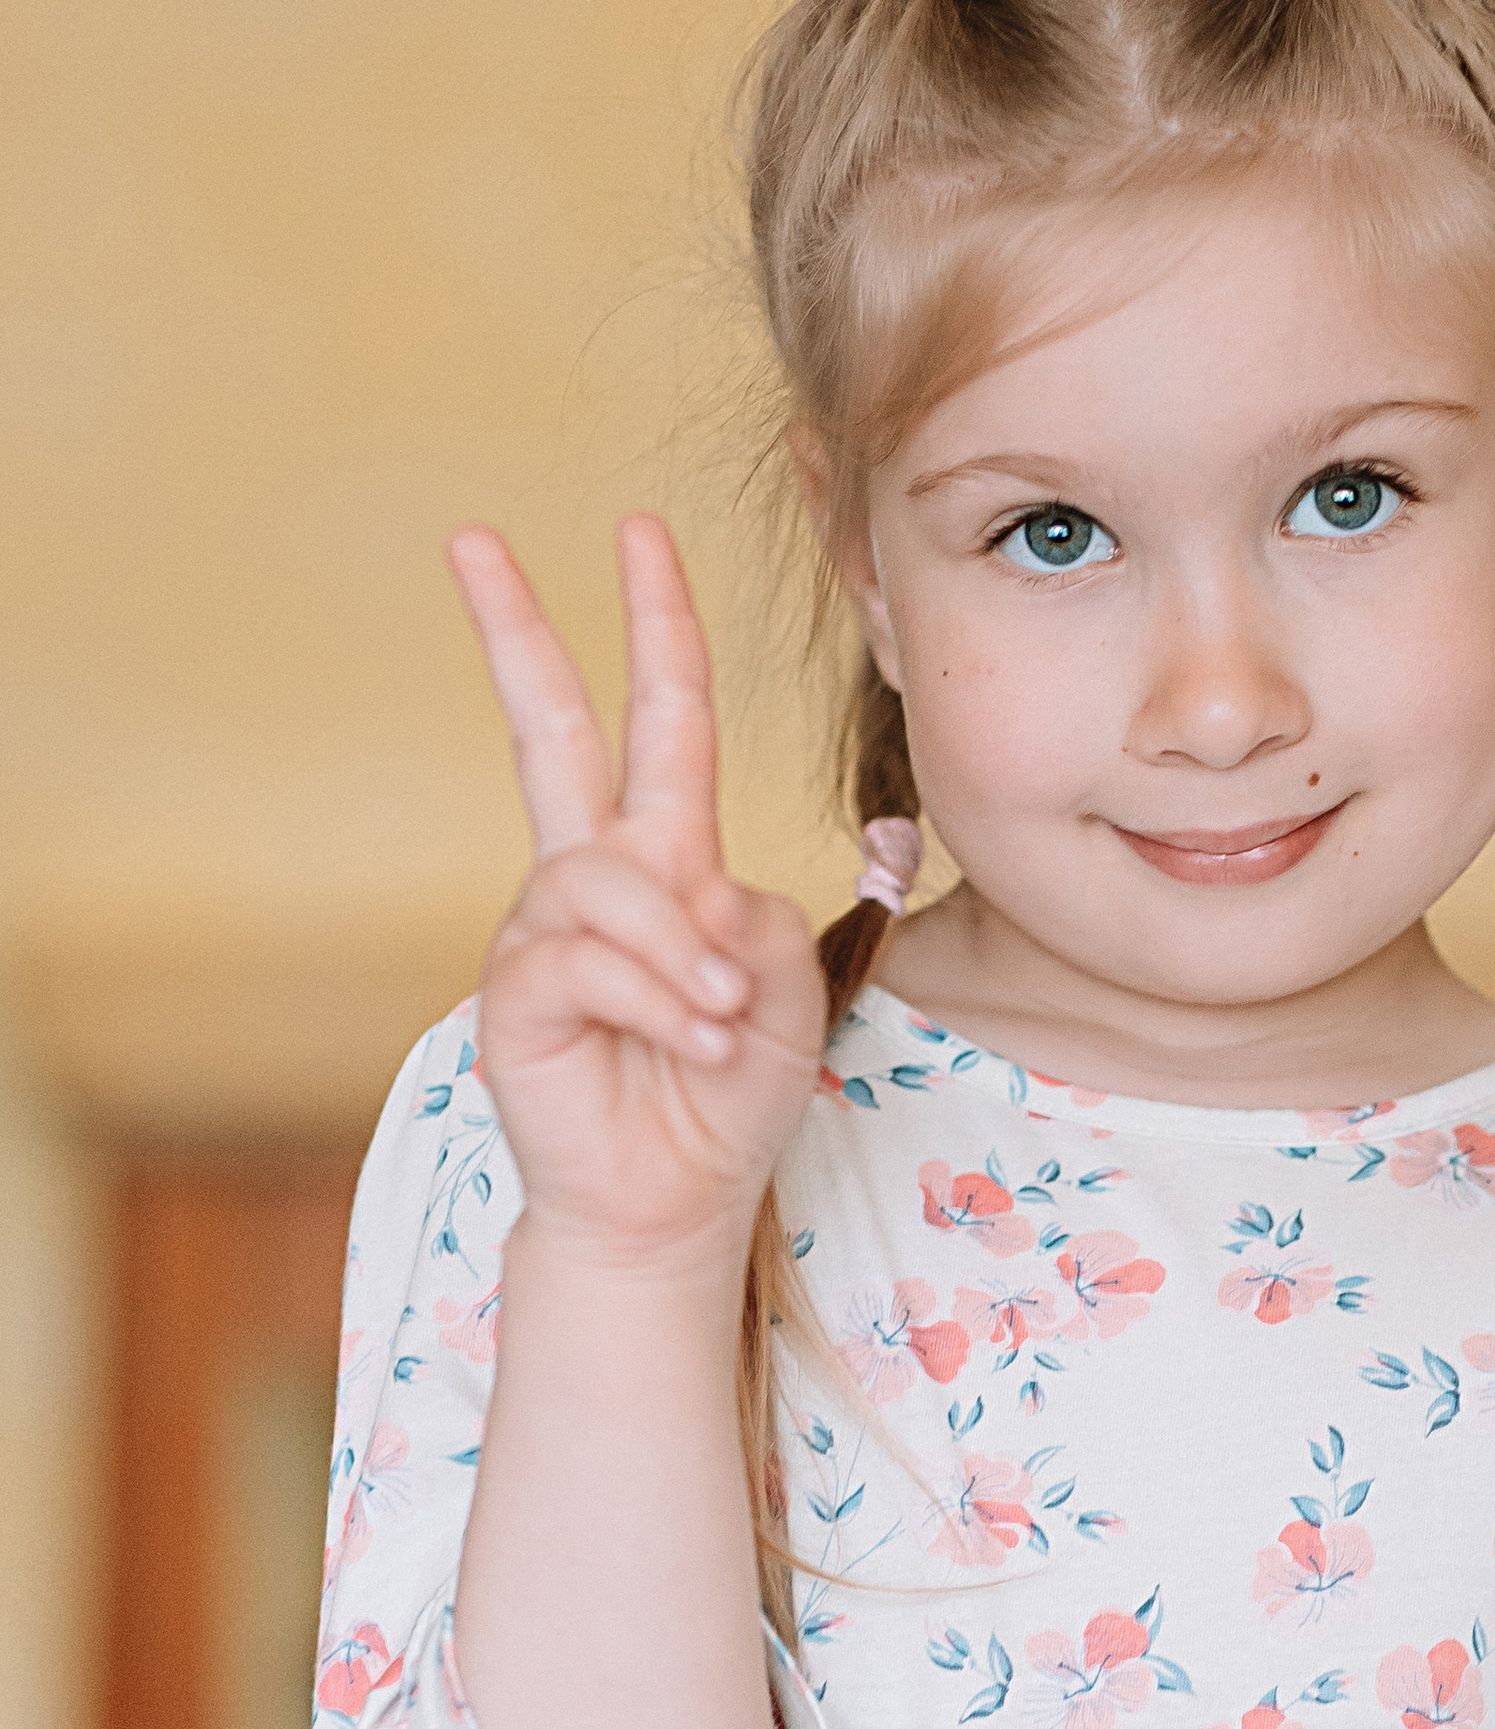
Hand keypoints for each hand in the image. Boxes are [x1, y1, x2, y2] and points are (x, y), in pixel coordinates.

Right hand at [454, 516, 825, 1270]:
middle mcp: (594, 876)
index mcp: (667, 858)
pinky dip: (658, 999)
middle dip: (513, 630)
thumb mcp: (786, 984)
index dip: (656, 627)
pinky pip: (589, 959)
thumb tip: (677, 891)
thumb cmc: (730, 1090)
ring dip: (682, 954)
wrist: (675, 1196)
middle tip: (473, 538)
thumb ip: (751, 913)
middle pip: (549, 730)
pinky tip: (688, 1038)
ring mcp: (547, 930)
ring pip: (611, 884)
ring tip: (718, 1019)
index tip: (638, 532)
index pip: (660, 721)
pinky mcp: (516, 991)